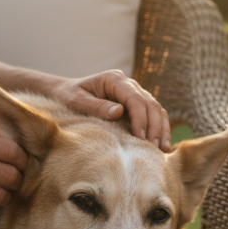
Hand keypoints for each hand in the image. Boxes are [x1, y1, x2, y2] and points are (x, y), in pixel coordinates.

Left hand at [55, 70, 170, 152]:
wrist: (65, 93)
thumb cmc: (68, 96)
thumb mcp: (76, 101)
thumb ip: (97, 106)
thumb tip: (119, 112)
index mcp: (114, 79)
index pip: (135, 99)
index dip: (141, 119)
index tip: (141, 138)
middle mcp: (128, 84)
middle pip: (150, 104)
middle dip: (155, 126)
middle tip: (155, 148)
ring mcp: (134, 93)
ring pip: (156, 109)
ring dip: (161, 128)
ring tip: (163, 149)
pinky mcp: (136, 104)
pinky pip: (153, 115)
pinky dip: (159, 128)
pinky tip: (161, 145)